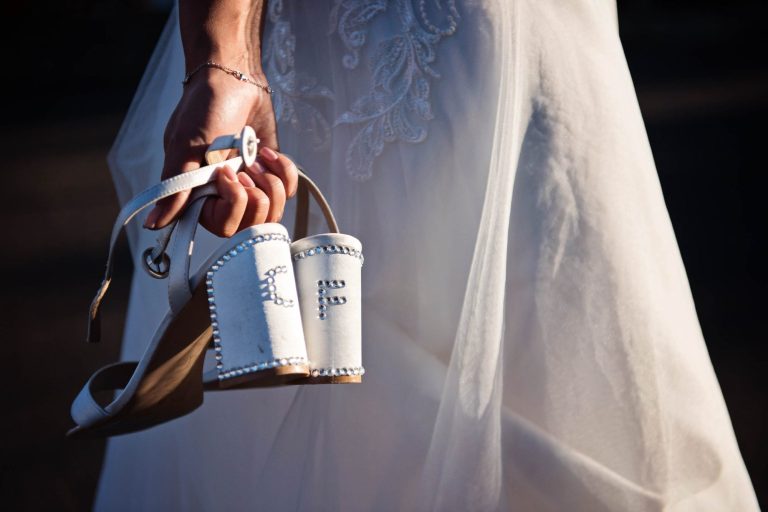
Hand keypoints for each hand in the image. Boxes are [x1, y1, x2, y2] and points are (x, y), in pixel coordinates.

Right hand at [143, 69, 297, 236]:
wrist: (234, 80)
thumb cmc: (204, 109)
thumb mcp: (185, 148)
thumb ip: (175, 189)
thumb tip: (151, 225)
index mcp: (201, 194)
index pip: (224, 227)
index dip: (234, 206)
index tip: (229, 176)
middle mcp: (226, 194)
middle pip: (253, 224)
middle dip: (257, 194)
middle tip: (245, 167)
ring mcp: (252, 184)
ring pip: (275, 209)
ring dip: (271, 180)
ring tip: (256, 156)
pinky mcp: (271, 172)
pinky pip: (289, 189)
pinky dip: (282, 167)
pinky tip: (267, 150)